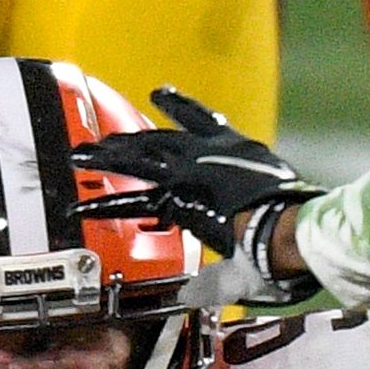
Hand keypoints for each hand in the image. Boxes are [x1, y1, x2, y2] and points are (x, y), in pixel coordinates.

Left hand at [71, 88, 321, 303]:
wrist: (285, 221)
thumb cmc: (290, 217)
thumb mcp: (270, 207)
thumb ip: (242, 235)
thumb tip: (216, 275)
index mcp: (234, 146)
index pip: (201, 118)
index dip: (178, 105)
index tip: (159, 93)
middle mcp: (206, 151)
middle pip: (158, 138)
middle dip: (130, 137)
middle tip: (107, 138)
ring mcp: (187, 170)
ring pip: (137, 160)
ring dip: (105, 158)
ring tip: (79, 157)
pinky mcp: (175, 196)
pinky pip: (129, 201)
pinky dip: (102, 206)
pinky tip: (79, 208)